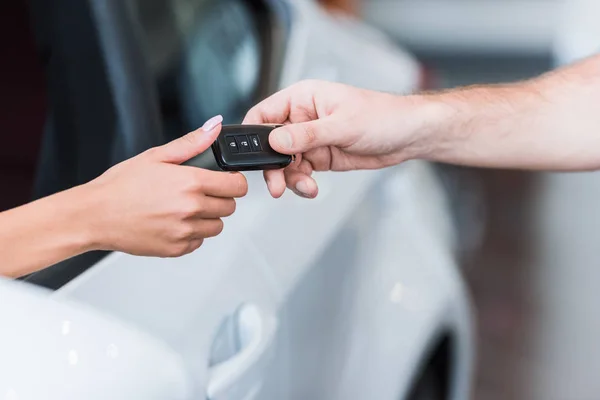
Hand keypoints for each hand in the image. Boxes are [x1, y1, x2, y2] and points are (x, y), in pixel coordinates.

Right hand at [87, 115, 247, 256]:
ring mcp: (185, 232)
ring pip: (217, 226)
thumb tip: (213, 127)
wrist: (94, 215)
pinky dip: (192, 233)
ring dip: (208, 217)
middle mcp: (191, 209)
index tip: (225, 180)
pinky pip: (199, 241)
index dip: (233, 181)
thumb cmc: (120, 186)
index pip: (237, 186)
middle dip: (219, 198)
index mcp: (190, 183)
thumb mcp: (156, 156)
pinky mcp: (177, 249)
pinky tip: (173, 221)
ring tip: (184, 207)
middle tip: (199, 192)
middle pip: (230, 207)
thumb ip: (191, 143)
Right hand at [243, 80, 425, 197]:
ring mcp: (310, 140)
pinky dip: (302, 184)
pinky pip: (300, 173)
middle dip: (272, 166)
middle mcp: (302, 119)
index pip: (264, 114)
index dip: (254, 135)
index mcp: (302, 98)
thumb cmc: (383, 116)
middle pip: (271, 145)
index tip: (252, 157)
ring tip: (306, 187)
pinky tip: (311, 188)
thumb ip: (307, 135)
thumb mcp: (343, 125)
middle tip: (276, 185)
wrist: (408, 136)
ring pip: (285, 164)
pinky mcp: (320, 158)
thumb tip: (276, 141)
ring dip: (290, 179)